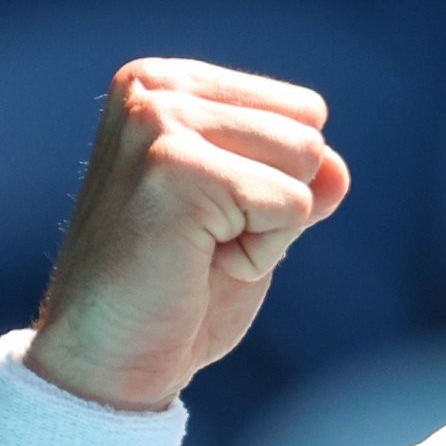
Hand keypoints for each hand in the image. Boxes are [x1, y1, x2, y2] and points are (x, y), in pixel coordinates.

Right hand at [23, 58, 351, 410]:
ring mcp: (159, 121)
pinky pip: (290, 205)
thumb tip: (338, 169)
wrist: (107, 361)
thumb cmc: (174, 292)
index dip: (279, 181)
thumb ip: (297, 180)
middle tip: (202, 242)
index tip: (209, 217)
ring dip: (269, 229)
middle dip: (277, 204)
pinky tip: (197, 265)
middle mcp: (156, 89)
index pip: (302, 109)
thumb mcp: (251, 220)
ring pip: (305, 161)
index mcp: (170, 85)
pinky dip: (259, 255)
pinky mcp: (174, 166)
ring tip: (199, 250)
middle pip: (307, 132)